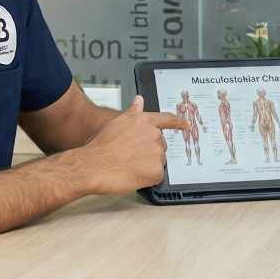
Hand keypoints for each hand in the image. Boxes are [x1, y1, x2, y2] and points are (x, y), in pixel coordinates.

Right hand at [72, 95, 186, 193]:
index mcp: (144, 121)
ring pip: (158, 162)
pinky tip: (132, 175)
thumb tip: (139, 100)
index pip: (167, 119)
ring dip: (147, 165)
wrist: (93, 165)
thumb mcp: (116, 123)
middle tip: (130, 156)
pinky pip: (156, 176)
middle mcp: (154, 135)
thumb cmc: (100, 146)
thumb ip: (132, 112)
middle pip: (160, 145)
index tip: (186, 125)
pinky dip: (147, 178)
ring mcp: (157, 153)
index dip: (178, 122)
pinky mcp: (157, 171)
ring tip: (127, 165)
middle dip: (149, 152)